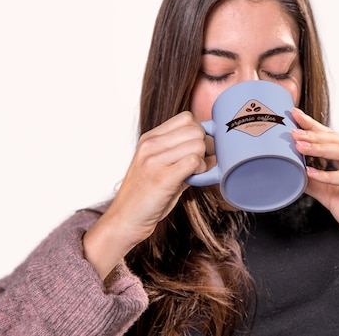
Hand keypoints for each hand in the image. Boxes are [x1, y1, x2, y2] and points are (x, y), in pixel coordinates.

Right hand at [83, 111, 209, 278]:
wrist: (125, 219)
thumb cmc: (146, 195)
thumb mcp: (161, 167)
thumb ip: (183, 155)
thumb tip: (213, 153)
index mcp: (149, 139)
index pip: (186, 118)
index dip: (198, 133)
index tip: (196, 150)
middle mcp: (150, 145)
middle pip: (195, 129)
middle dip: (204, 146)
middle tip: (197, 164)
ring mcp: (154, 160)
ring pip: (198, 144)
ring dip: (203, 160)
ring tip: (193, 173)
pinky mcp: (162, 177)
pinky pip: (194, 161)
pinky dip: (200, 171)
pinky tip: (192, 180)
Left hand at [291, 108, 338, 252]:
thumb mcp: (331, 195)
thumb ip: (315, 183)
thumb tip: (293, 172)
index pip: (333, 137)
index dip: (314, 126)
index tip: (295, 115)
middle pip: (337, 140)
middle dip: (313, 134)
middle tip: (292, 130)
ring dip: (319, 148)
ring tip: (299, 146)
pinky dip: (329, 175)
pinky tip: (311, 173)